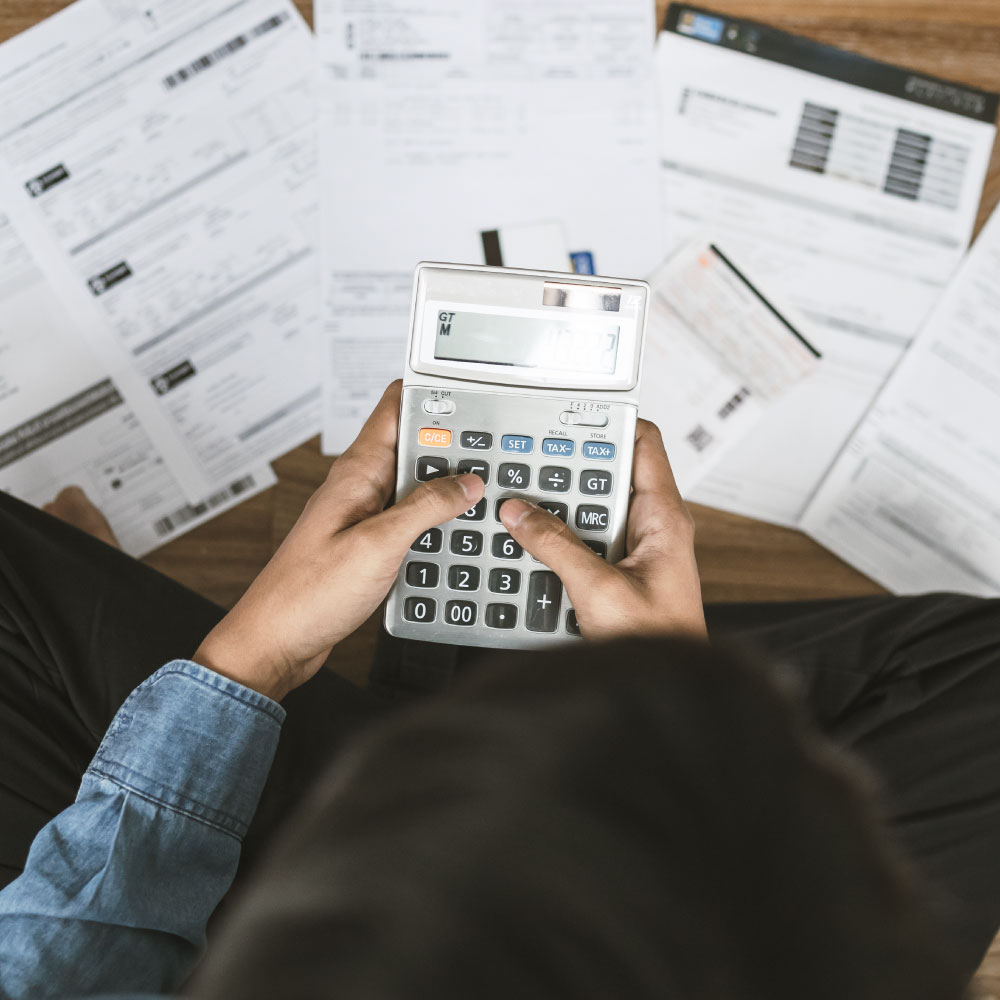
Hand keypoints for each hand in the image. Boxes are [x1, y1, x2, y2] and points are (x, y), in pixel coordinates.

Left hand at [194, 381, 483, 700]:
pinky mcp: (370, 543)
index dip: (433, 394)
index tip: (474, 397)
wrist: (279, 641)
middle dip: (453, 445)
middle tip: (494, 455)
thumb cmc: (309, 594)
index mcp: (357, 471)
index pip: (396, 406)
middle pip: (414, 445)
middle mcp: (361, 486)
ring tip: (483, 494)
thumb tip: (466, 483)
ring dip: (447, 489)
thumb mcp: (379, 544)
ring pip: (417, 485)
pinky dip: (436, 522)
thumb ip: (426, 508)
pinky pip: (411, 519)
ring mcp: (366, 514)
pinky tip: (456, 535)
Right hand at [499, 419, 704, 640]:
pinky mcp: (618, 570)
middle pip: (609, 472)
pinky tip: (533, 540)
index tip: (568, 417)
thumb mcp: (598, 590)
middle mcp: (652, 526)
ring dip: (560, 505)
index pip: (643, 443)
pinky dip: (560, 535)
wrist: (662, 687)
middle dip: (570, 466)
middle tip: (531, 460)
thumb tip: (520, 513)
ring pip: (592, 507)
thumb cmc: (655, 642)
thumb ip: (556, 547)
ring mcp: (635, 547)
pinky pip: (585, 538)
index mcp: (664, 517)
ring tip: (523, 498)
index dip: (609, 423)